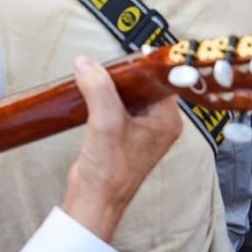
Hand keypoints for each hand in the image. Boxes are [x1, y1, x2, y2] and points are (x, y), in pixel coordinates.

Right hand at [60, 54, 182, 239]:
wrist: (93, 201)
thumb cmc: (109, 172)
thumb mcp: (106, 123)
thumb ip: (99, 88)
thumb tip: (86, 62)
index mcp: (166, 121)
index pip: (162, 80)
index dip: (147, 64)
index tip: (132, 50)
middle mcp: (158, 124)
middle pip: (143, 83)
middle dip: (124, 72)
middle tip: (106, 61)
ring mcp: (140, 129)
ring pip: (127, 93)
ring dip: (111, 83)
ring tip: (94, 73)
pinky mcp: (121, 133)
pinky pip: (115, 104)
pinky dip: (103, 95)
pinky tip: (89, 90)